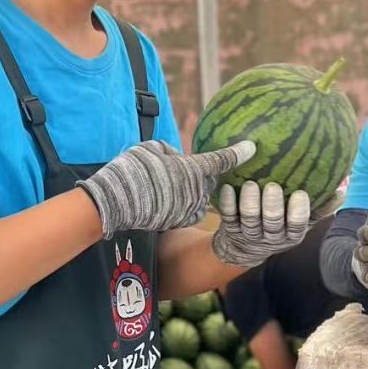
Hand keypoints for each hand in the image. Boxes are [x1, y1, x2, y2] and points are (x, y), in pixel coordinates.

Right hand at [78, 139, 255, 238]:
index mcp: (193, 168)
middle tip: (190, 168)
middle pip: (211, 179)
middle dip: (206, 173)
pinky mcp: (180, 221)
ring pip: (201, 196)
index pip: (223, 159)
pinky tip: (172, 199)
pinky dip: (186, 204)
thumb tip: (176, 157)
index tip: (251, 147)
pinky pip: (191, 210)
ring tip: (176, 185)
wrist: (116, 203)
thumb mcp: (150, 149)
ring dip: (195, 189)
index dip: (239, 152)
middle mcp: (197, 189)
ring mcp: (190, 208)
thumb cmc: (131, 171)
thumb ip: (169, 151)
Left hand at [212, 180, 311, 267]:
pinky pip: (228, 216)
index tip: (300, 193)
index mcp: (290, 236)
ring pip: (249, 220)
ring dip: (249, 202)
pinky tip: (228, 187)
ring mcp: (249, 235)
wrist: (244, 249)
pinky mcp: (230, 229)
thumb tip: (341, 192)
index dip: (298, 212)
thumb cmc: (279, 227)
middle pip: (271, 223)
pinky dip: (227, 203)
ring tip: (250, 184)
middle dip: (272, 206)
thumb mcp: (300, 223)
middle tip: (272, 186)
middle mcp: (270, 238)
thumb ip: (319, 209)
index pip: (296, 226)